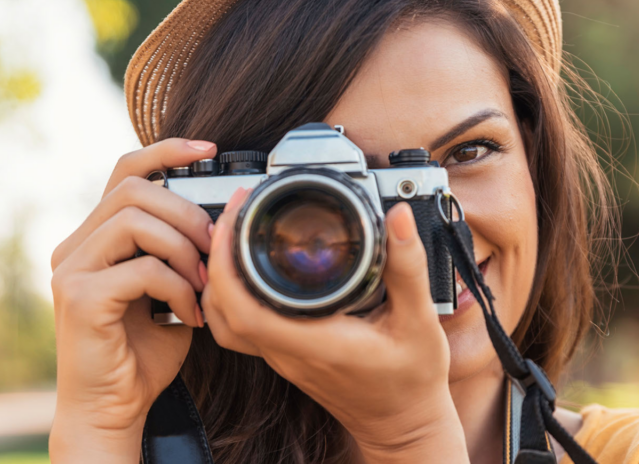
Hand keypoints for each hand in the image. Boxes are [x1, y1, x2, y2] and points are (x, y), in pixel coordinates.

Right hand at [48, 139, 216, 462]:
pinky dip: (178, 287)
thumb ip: (178, 251)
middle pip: (134, 189)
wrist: (113, 409)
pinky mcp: (79, 296)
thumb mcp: (169, 289)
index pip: (124, 171)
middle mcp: (74, 246)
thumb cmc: (143, 353)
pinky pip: (142, 268)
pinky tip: (190, 314)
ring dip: (184, 250)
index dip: (166, 151)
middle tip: (213, 250)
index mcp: (94, 238)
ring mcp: (71, 269)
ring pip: (136, 220)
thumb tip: (217, 216)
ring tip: (202, 285)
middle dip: (187, 213)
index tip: (208, 150)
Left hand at [202, 188, 469, 462]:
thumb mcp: (419, 322)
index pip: (244, 308)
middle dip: (218, 255)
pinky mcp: (284, 355)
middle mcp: (287, 352)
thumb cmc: (411, 382)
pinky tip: (245, 271)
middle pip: (223, 308)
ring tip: (234, 235)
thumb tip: (399, 218)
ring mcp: (281, 356)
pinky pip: (240, 325)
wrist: (404, 425)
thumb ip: (408, 268)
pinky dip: (231, 295)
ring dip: (219, 276)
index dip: (226, 263)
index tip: (233, 220)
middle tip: (236, 213)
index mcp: (313, 343)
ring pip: (224, 320)